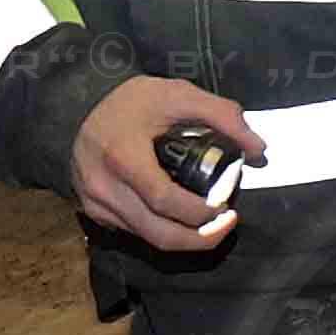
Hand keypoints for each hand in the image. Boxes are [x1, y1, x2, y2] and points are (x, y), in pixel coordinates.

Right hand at [72, 75, 260, 249]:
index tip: (228, 208)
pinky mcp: (92, 211)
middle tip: (226, 225)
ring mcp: (95, 203)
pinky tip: (179, 217)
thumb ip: (223, 115)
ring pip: (146, 238)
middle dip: (199, 239)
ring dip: (182, 238)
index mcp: (123, 157)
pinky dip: (160, 230)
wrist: (77, 104)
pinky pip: (132, 232)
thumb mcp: (178, 94)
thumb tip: (258, 149)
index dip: (201, 214)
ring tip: (209, 223)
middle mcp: (104, 187)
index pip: (166, 201)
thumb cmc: (130, 100)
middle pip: (158, 233)